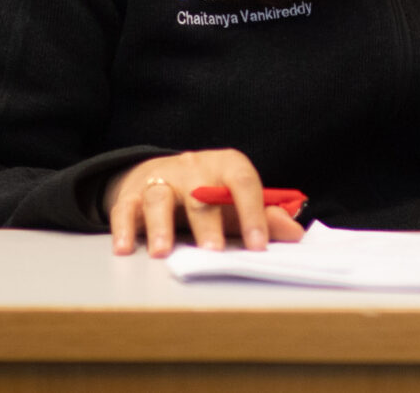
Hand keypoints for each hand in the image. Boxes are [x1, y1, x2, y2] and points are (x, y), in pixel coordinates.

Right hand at [106, 149, 308, 257]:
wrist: (162, 172)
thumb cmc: (208, 193)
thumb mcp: (237, 202)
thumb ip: (266, 218)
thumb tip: (296, 235)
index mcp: (225, 166)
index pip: (243, 182)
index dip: (252, 213)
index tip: (258, 245)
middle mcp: (193, 169)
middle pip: (200, 194)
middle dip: (207, 224)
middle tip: (212, 252)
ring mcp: (161, 180)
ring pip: (159, 197)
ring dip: (160, 226)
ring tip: (162, 253)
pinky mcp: (132, 195)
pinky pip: (125, 209)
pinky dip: (123, 228)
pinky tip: (124, 249)